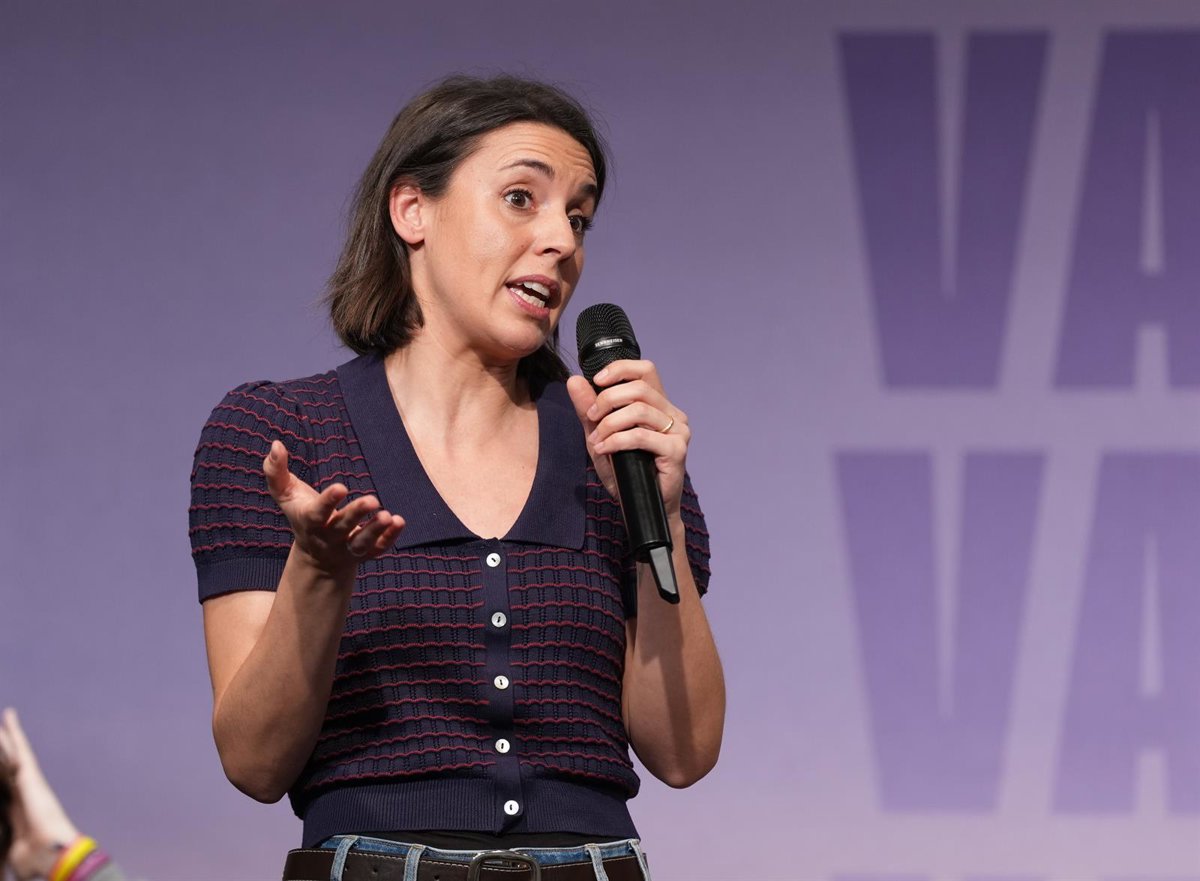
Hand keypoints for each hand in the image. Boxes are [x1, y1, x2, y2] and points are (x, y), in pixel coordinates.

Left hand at [0, 708, 79, 879]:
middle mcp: (21, 795)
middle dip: (0, 755)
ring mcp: (27, 784)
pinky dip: (14, 732)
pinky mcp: (30, 776)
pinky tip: (7, 718)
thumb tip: (3, 864)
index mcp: (14, 814)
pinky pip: (20, 749)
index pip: (2, 792)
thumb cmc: (35, 861)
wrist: (52, 854)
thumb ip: (6, 849)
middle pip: (5, 770)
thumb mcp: (10, 853)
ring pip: (11, 755)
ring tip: (1, 722)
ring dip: (5, 738)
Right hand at [263, 440, 404, 576]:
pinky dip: (390, 538)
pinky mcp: (366, 553)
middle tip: (372, 500)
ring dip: (374, 531)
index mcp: (310, 522)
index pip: (317, 514)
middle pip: (342, 528)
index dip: (329, 501)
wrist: (316, 557)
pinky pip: (379, 549)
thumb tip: (276, 444)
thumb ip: (275, 472)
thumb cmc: (301, 515)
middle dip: (356, 514)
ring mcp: (347, 548)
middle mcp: (329, 537)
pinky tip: (399, 522)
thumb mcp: (285, 495)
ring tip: (388, 516)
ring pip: (361, 543)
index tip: (342, 487)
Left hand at [566, 359, 690, 516]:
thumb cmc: (625, 472)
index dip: (620, 369)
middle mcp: (673, 414)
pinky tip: (604, 449)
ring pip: (640, 410)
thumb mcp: (599, 436)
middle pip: (639, 388)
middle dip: (607, 399)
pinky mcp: (677, 450)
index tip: (596, 380)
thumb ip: (588, 409)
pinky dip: (617, 440)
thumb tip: (574, 380)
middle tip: (591, 417)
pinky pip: (641, 436)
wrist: (640, 508)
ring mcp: (678, 431)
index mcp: (659, 405)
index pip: (646, 370)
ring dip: (610, 423)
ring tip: (597, 440)